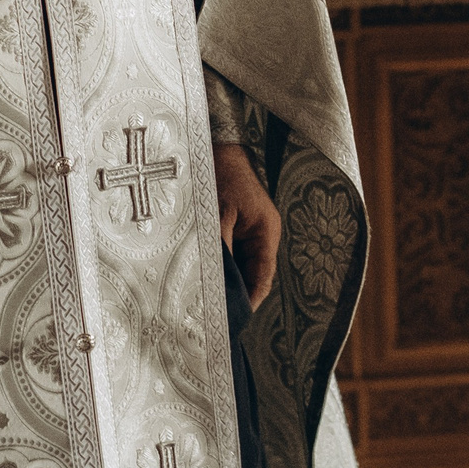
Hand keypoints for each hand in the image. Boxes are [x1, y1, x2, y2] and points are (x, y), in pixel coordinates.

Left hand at [215, 142, 279, 305]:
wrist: (215, 146)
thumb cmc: (221, 175)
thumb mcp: (218, 214)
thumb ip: (219, 248)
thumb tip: (215, 282)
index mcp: (266, 231)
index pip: (263, 276)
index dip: (251, 300)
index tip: (234, 321)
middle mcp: (260, 234)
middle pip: (251, 273)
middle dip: (235, 293)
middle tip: (215, 316)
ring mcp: (247, 230)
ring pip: (238, 265)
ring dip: (224, 279)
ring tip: (206, 301)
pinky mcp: (233, 226)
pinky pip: (228, 253)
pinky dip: (217, 265)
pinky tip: (202, 276)